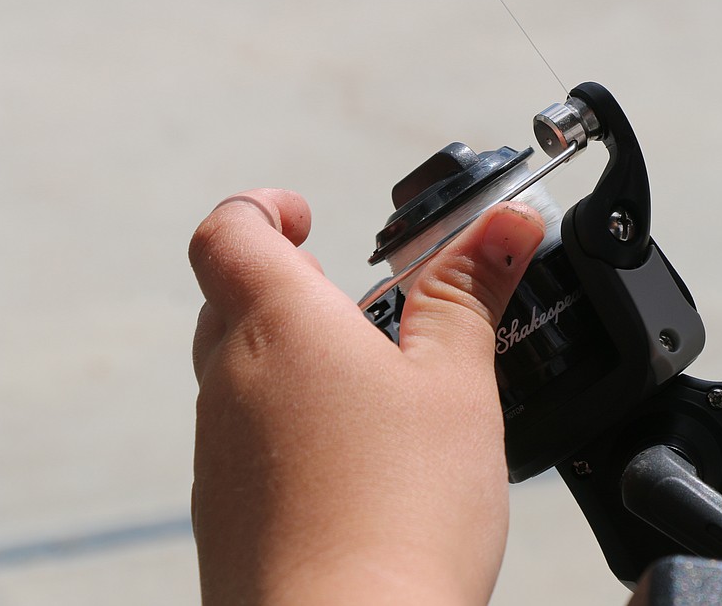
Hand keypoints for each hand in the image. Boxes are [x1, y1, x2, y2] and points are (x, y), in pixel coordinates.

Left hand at [189, 189, 544, 604]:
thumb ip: (472, 294)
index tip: (307, 214)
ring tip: (390, 393)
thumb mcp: (457, 382)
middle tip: (376, 309)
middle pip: (238, 300)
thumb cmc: (401, 513)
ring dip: (307, 360)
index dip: (263, 208)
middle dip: (302, 288)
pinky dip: (301, 425)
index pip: (229, 231)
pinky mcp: (229, 511)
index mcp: (277, 327)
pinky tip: (369, 464)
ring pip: (248, 374)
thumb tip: (503, 226)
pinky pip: (254, 440)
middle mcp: (230, 384)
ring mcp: (218, 453)